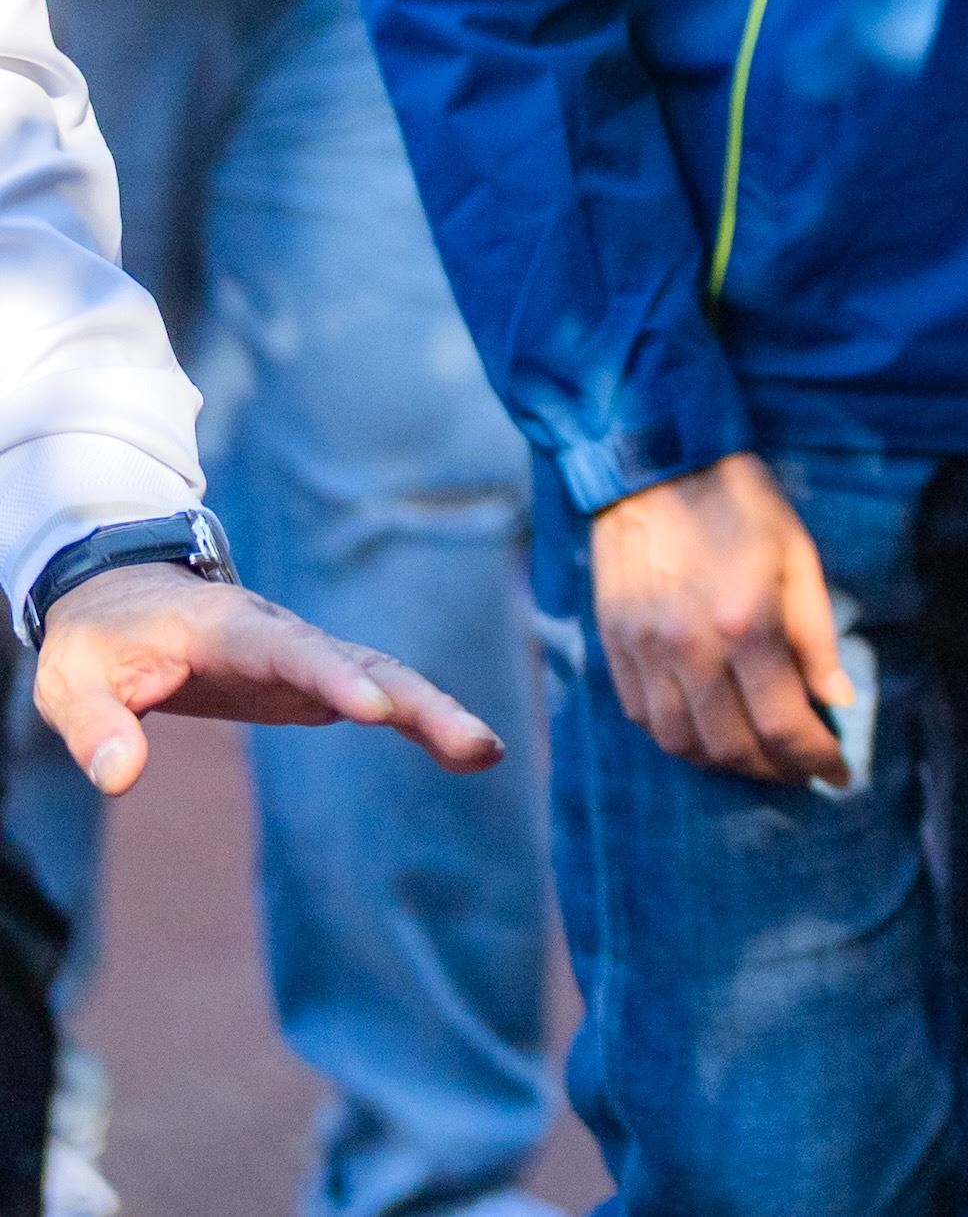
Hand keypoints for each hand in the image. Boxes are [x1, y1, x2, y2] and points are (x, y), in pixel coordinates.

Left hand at [33, 567, 502, 794]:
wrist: (127, 600)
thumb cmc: (98, 642)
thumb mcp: (70, 683)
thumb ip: (95, 727)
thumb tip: (120, 779)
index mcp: (227, 629)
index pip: (288, 651)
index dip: (331, 677)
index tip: (374, 711)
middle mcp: (283, 636)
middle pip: (364, 663)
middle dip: (419, 702)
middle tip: (473, 743)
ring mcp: (307, 657)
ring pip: (386, 677)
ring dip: (436, 713)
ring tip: (485, 753)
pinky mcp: (316, 682)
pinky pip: (381, 696)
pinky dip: (424, 721)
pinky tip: (467, 754)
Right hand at [588, 452, 851, 789]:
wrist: (653, 465)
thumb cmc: (740, 505)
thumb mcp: (799, 556)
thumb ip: (816, 635)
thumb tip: (836, 700)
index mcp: (746, 624)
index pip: (785, 722)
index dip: (816, 758)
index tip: (839, 775)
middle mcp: (690, 650)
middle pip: (732, 746)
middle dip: (774, 770)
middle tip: (803, 771)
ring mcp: (644, 653)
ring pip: (682, 743)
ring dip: (725, 764)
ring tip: (760, 760)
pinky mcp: (613, 648)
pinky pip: (644, 718)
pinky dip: (680, 740)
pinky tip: (708, 735)